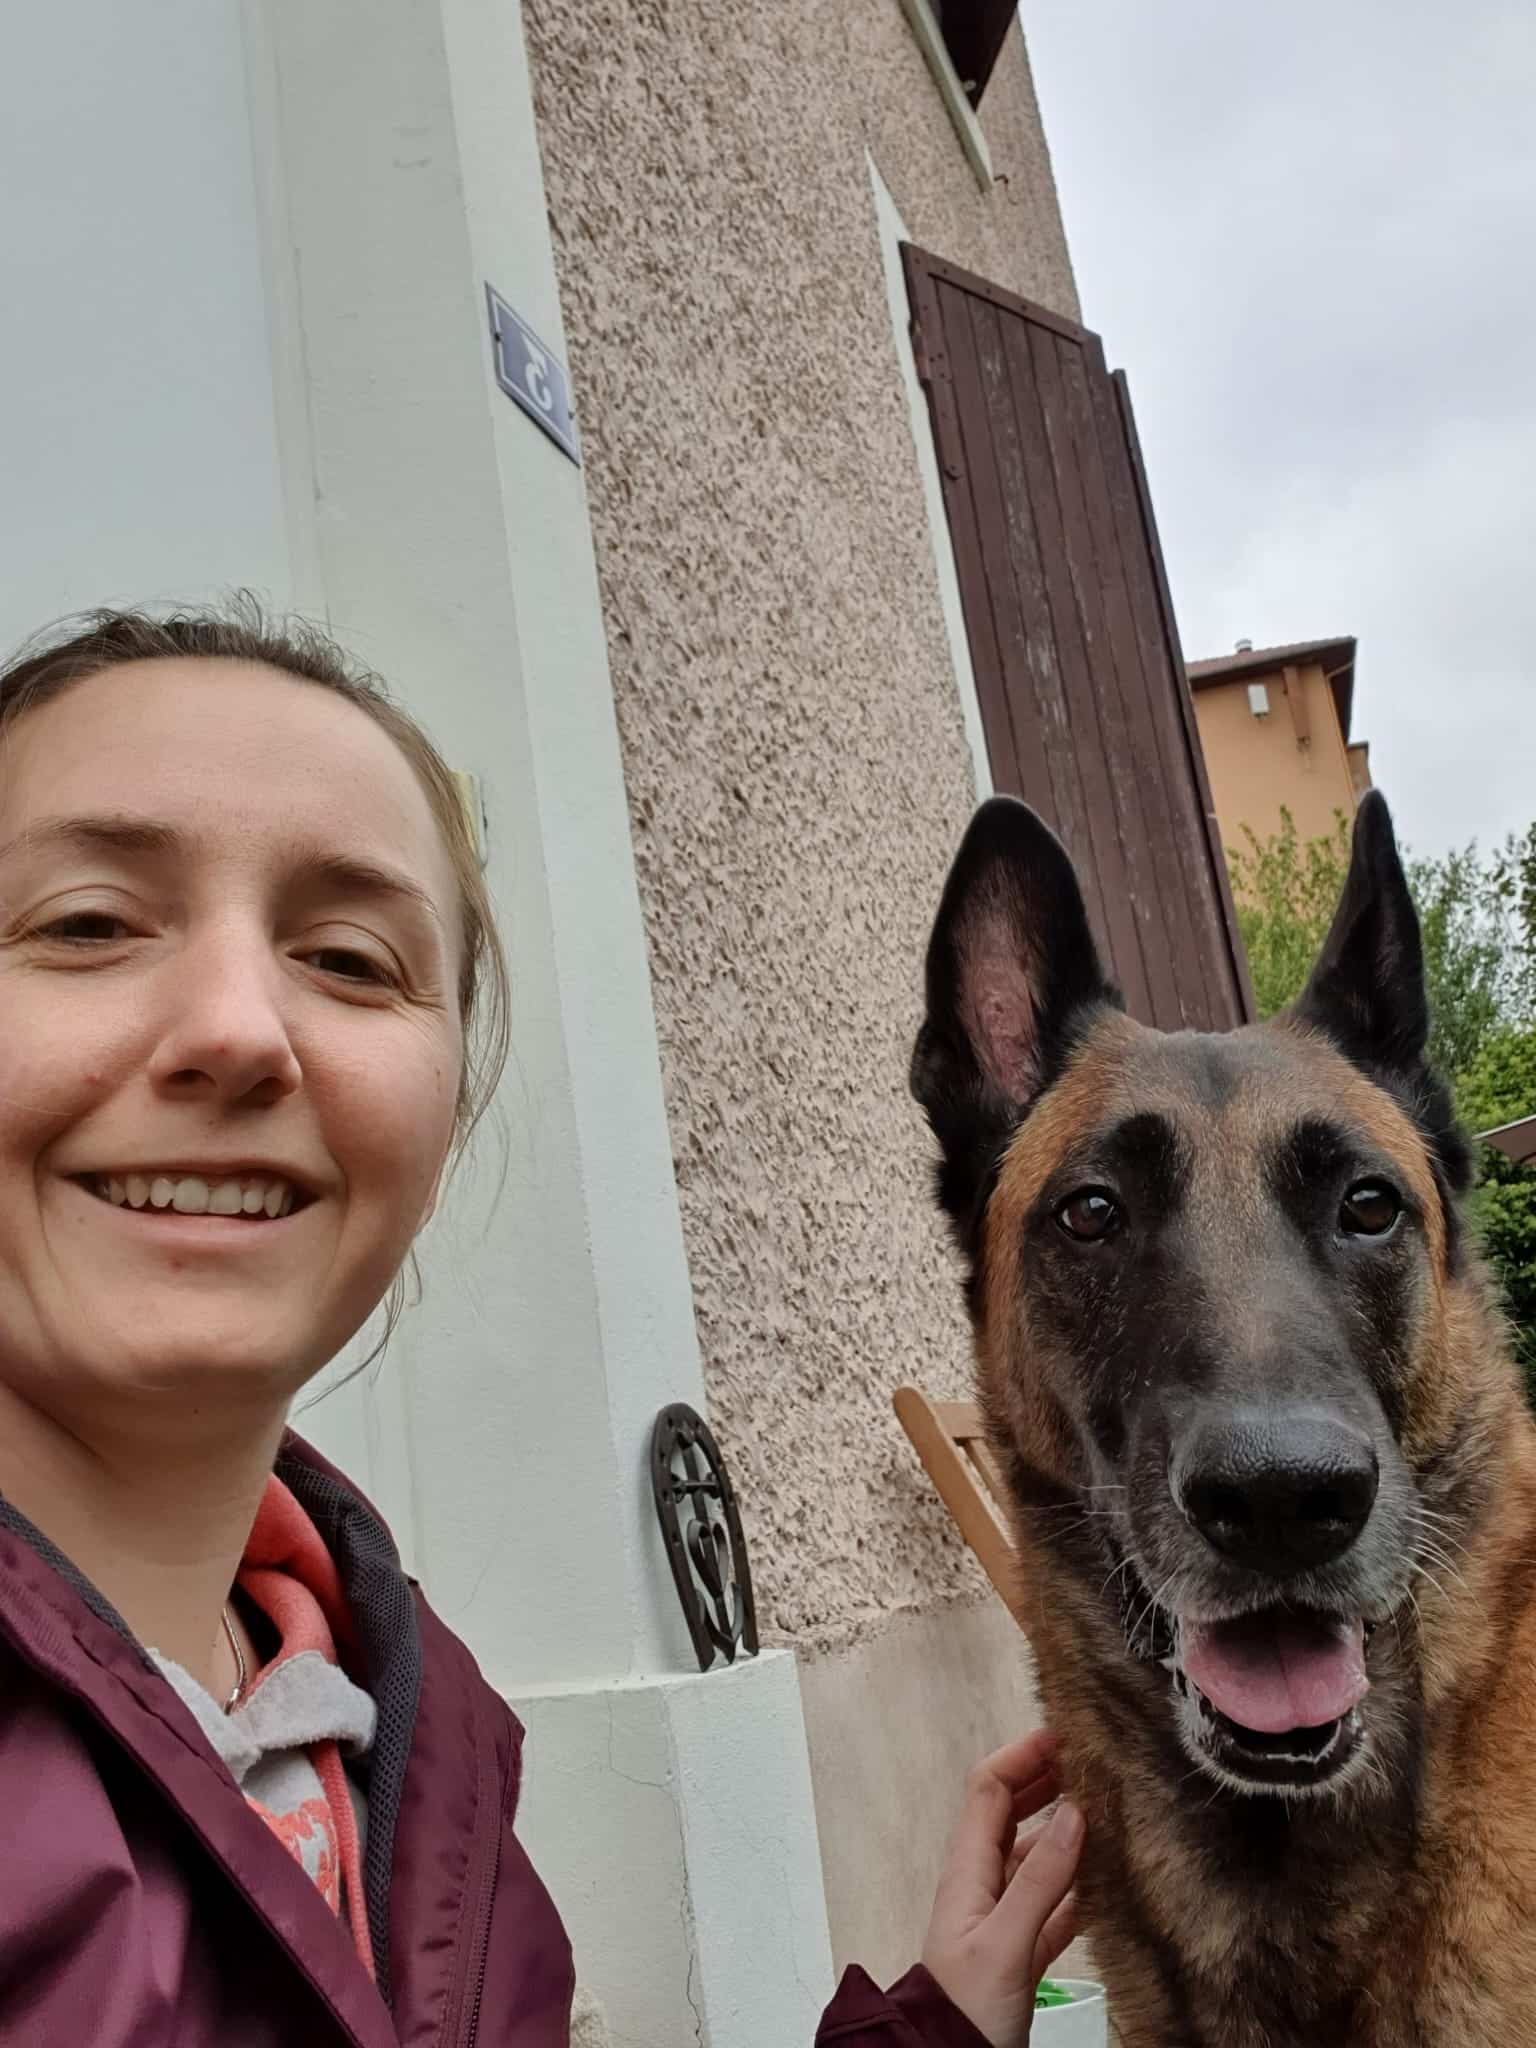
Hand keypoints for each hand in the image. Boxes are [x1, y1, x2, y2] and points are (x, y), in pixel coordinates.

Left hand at [921, 1730, 1083, 2046]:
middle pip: (1014, 1813)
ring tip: (1110, 1812)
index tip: (1066, 1734)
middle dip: (1049, 1781)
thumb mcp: (1003, 1943)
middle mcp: (983, 1884)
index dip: (1023, 1755)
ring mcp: (1002, 1917)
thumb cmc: (964, 2011)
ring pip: (1037, 1857)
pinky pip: (1053, 1904)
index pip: (989, 1788)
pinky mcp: (1022, 1951)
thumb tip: (1073, 1813)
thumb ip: (1039, 1881)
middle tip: (1094, 1762)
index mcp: (968, 1871)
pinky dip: (1078, 1886)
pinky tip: (1108, 1882)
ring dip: (1069, 1831)